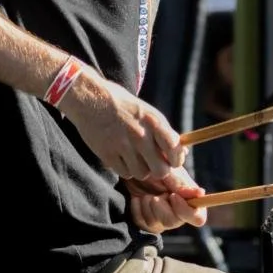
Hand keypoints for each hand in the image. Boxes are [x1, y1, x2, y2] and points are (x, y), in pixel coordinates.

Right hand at [61, 68, 186, 179]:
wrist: (90, 98)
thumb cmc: (122, 105)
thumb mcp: (147, 112)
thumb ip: (163, 132)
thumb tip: (182, 153)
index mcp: (153, 121)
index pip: (174, 149)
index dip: (176, 160)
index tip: (172, 160)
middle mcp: (140, 134)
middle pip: (161, 170)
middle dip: (159, 170)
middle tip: (153, 164)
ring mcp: (123, 145)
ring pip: (142, 174)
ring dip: (141, 169)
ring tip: (135, 158)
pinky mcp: (108, 153)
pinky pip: (125, 173)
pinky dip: (125, 169)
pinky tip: (122, 158)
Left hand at [124, 166, 207, 232]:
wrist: (135, 165)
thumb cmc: (155, 164)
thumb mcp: (168, 170)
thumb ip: (182, 184)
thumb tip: (200, 194)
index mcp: (189, 200)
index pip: (198, 218)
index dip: (185, 211)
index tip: (172, 196)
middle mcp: (177, 213)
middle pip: (173, 222)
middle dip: (160, 207)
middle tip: (154, 194)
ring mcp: (161, 219)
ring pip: (155, 223)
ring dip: (147, 205)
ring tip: (146, 192)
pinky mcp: (146, 222)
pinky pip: (141, 222)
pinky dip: (137, 208)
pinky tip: (137, 197)